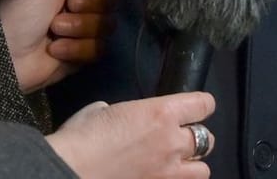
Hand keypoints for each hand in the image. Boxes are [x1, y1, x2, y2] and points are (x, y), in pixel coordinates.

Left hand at [0, 0, 115, 90]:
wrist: (6, 57)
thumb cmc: (19, 10)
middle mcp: (82, 0)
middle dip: (91, 4)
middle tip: (68, 5)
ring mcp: (84, 27)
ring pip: (107, 24)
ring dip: (79, 28)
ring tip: (55, 29)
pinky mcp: (83, 51)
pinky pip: (98, 48)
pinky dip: (75, 49)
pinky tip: (55, 49)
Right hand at [47, 93, 216, 178]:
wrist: (69, 169)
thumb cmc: (81, 135)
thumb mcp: (103, 110)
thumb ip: (124, 113)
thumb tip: (121, 119)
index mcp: (162, 113)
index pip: (204, 105)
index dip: (201, 105)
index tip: (194, 108)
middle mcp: (172, 142)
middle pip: (207, 138)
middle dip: (194, 137)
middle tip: (177, 139)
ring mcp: (168, 173)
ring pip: (202, 170)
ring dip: (191, 165)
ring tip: (175, 164)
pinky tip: (159, 177)